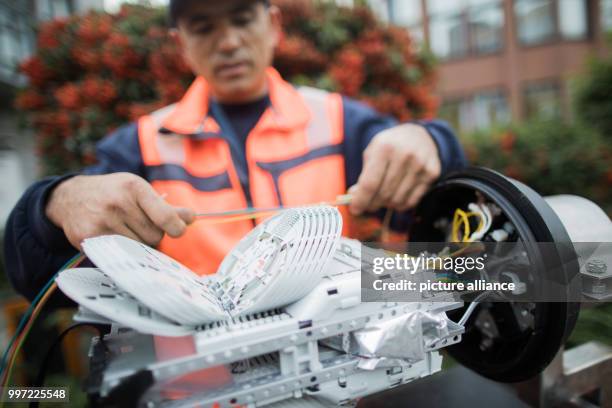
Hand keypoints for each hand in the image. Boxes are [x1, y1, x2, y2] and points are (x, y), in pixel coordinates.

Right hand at [46, 173, 194, 248]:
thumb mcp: (138, 190)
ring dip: (138, 244)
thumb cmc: (113, 194)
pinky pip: (121, 255)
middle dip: (153, 234)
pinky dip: (122, 250)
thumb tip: (191, 218)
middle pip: (155, 236)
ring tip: (125, 230)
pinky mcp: (89, 240)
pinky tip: (113, 237)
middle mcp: (118, 204)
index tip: (179, 230)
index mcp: (134, 188)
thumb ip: (165, 207)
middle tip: (140, 225)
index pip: (165, 216)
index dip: (177, 227)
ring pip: (140, 249)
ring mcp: (102, 223)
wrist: (70, 197)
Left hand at [349, 123, 440, 214]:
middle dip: (372, 204)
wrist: (419, 135)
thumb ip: (363, 176)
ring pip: (397, 200)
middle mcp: (404, 155)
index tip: (355, 210)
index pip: (370, 183)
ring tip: (383, 196)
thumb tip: (354, 198)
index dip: (360, 200)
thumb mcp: (372, 153)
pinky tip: (396, 195)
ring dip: (386, 204)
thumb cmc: (390, 147)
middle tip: (368, 205)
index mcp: (384, 147)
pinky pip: (411, 201)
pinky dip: (400, 205)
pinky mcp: (431, 173)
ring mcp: (420, 164)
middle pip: (383, 194)